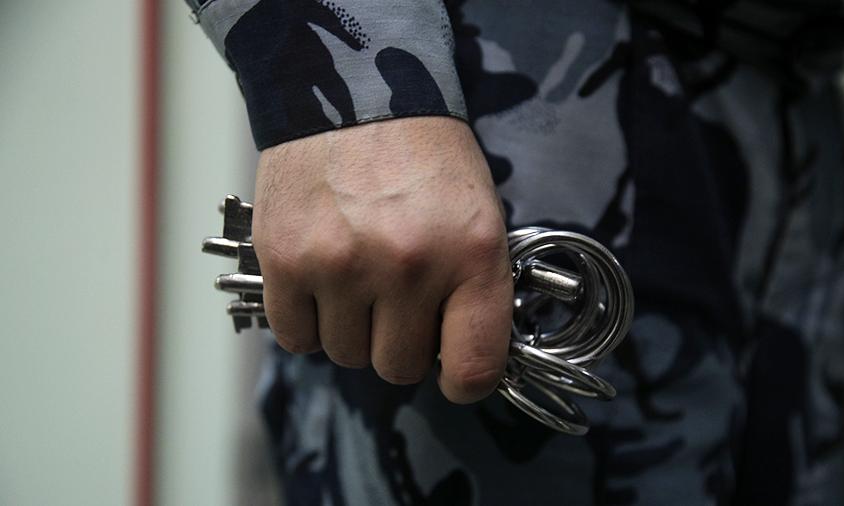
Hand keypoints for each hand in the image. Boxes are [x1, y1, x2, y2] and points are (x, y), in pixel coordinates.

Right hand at [252, 116, 512, 402]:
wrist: (355, 93)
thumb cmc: (425, 158)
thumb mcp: (479, 215)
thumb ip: (473, 291)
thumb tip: (454, 359)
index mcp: (471, 255)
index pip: (473, 368)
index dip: (463, 380)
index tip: (453, 370)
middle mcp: (407, 267)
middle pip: (397, 367)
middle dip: (398, 341)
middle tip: (395, 298)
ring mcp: (341, 266)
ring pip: (345, 354)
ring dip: (352, 328)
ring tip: (357, 277)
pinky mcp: (285, 260)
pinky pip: (296, 338)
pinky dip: (308, 320)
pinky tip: (321, 281)